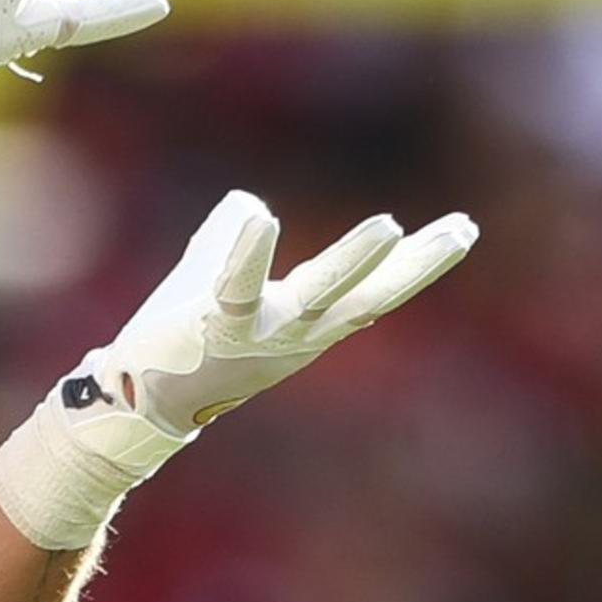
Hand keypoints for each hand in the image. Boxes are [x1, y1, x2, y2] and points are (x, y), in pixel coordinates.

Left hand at [0, 190, 478, 551]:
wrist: (138, 395)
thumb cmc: (187, 334)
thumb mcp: (223, 275)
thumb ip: (238, 232)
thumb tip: (251, 206)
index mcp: (308, 322)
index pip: (378, 289)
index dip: (421, 261)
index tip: (464, 228)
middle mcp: (295, 333)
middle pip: (371, 297)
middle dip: (418, 265)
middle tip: (462, 229)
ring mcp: (259, 333)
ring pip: (316, 297)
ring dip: (352, 264)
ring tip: (389, 226)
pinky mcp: (213, 325)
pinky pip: (235, 287)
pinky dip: (248, 253)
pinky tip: (262, 219)